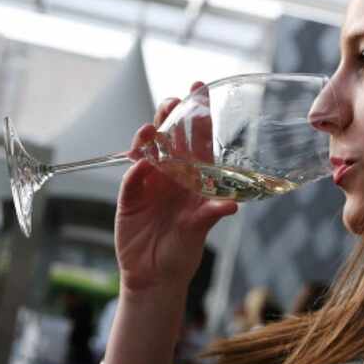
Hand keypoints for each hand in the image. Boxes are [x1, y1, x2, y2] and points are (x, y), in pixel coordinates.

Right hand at [114, 84, 236, 297]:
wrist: (155, 276)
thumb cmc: (182, 251)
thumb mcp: (198, 230)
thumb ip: (211, 214)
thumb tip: (232, 204)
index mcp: (193, 178)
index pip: (197, 139)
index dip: (198, 114)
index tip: (199, 87)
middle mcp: (171, 175)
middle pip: (170, 138)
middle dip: (170, 116)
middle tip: (173, 102)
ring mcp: (149, 184)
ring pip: (148, 151)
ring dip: (149, 137)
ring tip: (152, 128)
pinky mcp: (130, 197)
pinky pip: (132, 178)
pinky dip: (137, 169)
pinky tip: (141, 162)